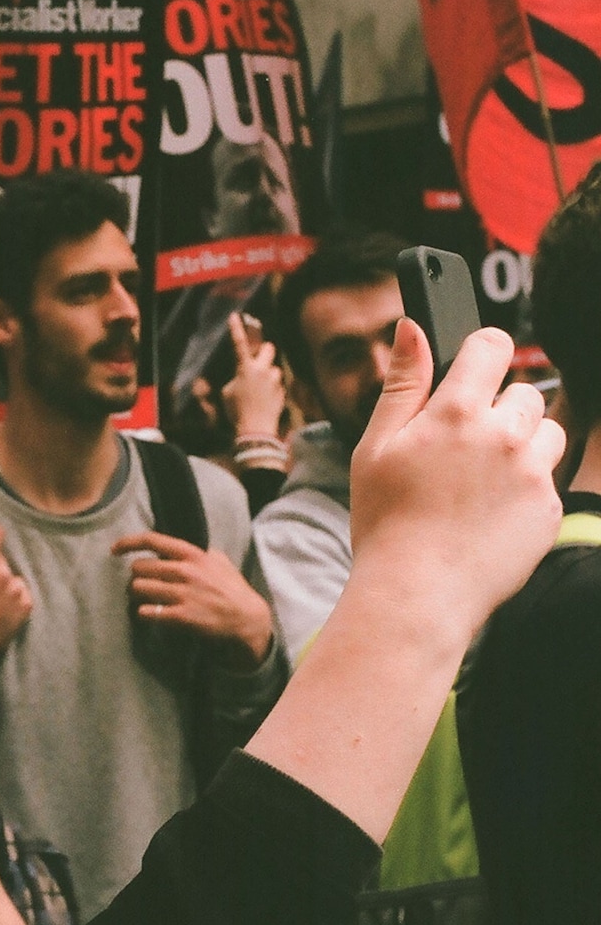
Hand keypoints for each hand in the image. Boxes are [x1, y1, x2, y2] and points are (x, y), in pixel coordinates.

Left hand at [112, 531, 273, 665]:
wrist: (246, 619)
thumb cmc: (232, 589)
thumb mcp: (220, 561)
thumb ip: (199, 553)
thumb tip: (181, 549)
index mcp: (192, 554)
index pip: (153, 540)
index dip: (128, 543)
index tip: (114, 549)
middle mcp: (185, 571)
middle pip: (139, 568)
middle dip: (136, 577)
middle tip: (140, 585)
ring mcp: (182, 594)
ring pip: (138, 589)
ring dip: (136, 596)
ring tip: (143, 600)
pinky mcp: (180, 616)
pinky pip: (146, 612)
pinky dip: (143, 613)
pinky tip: (149, 614)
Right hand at [222, 312, 285, 440]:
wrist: (256, 430)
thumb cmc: (237, 412)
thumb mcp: (227, 394)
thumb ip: (235, 380)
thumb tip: (240, 378)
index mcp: (245, 369)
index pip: (239, 344)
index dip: (236, 329)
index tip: (234, 317)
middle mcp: (262, 370)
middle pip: (269, 348)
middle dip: (265, 352)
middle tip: (259, 361)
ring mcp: (275, 380)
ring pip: (274, 369)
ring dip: (269, 375)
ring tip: (260, 391)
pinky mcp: (283, 391)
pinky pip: (278, 385)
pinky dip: (272, 390)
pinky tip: (265, 402)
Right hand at [244, 320, 564, 842]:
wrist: (417, 598)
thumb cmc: (385, 525)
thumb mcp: (376, 449)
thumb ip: (402, 384)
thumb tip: (412, 326)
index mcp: (455, 412)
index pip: (491, 346)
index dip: (481, 354)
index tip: (472, 373)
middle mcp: (502, 434)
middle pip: (523, 392)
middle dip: (499, 412)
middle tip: (464, 453)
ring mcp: (532, 473)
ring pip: (546, 432)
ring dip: (522, 446)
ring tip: (483, 485)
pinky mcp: (548, 510)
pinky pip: (548, 482)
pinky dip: (526, 493)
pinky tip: (490, 518)